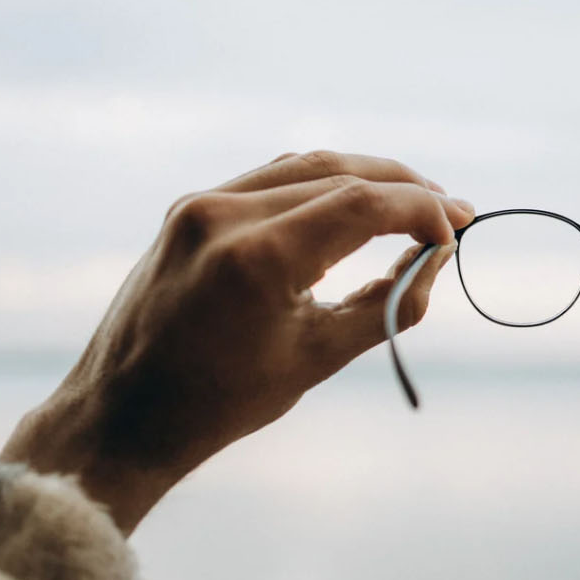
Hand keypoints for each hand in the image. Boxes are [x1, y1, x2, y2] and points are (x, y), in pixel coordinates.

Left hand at [1, 151, 473, 532]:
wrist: (121, 415)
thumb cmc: (222, 402)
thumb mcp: (319, 357)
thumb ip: (390, 303)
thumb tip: (437, 259)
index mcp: (256, 258)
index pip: (364, 203)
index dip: (423, 210)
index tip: (458, 229)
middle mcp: (223, 214)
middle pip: (341, 171)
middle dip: (405, 189)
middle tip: (451, 212)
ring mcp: (201, 204)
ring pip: (308, 164)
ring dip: (368, 177)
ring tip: (415, 203)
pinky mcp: (190, 207)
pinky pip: (273, 177)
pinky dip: (323, 182)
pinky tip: (357, 202)